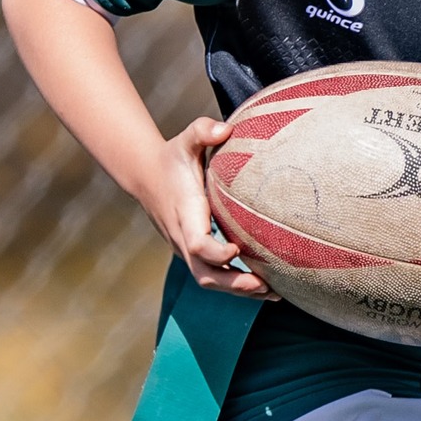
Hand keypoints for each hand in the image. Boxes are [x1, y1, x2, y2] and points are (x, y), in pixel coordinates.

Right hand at [147, 117, 273, 297]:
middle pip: (204, 273)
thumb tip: (226, 128)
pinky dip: (236, 285)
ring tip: (274, 292)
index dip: (216, 253)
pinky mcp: (193, 254)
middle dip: (233, 284)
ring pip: (209, 280)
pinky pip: (213, 275)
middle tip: (267, 285)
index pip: (196, 244)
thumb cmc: (172, 157)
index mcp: (184, 215)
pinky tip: (266, 285)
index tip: (237, 250)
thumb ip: (203, 130)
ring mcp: (186, 249)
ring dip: (239, 290)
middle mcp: (183, 238)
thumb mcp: (185, 140)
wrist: (146, 175)